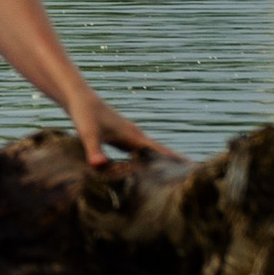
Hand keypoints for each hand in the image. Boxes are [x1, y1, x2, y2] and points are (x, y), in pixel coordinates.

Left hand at [68, 88, 183, 167]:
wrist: (78, 97)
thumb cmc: (84, 115)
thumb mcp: (88, 135)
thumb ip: (94, 152)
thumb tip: (99, 167)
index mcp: (133, 137)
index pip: (160, 152)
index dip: (176, 162)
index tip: (194, 170)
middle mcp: (135, 136)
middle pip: (161, 152)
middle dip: (176, 164)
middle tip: (195, 177)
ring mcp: (130, 136)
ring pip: (152, 151)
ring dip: (164, 162)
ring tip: (177, 175)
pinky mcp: (122, 137)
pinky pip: (140, 151)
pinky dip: (149, 160)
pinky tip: (147, 169)